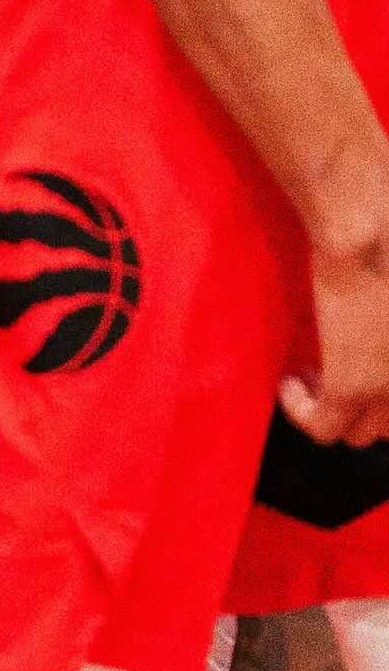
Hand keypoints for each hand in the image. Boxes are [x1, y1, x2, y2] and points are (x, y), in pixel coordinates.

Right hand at [283, 224, 388, 447]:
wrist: (369, 235)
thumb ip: (386, 326)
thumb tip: (373, 328)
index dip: (384, 394)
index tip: (362, 364)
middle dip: (368, 408)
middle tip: (341, 372)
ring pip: (361, 435)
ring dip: (337, 412)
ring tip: (316, 376)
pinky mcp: (351, 386)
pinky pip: (322, 427)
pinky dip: (300, 410)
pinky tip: (291, 383)